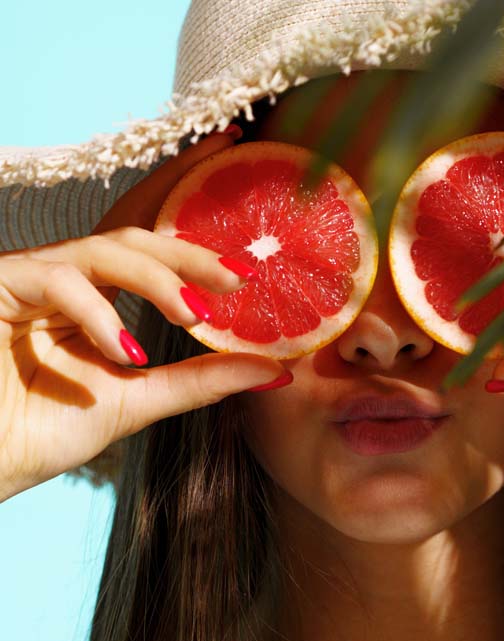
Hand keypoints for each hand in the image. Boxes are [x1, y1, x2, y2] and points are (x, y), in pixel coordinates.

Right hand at [0, 130, 285, 501]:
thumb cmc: (47, 427)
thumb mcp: (141, 397)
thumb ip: (203, 380)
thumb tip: (277, 370)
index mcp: (99, 294)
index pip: (149, 235)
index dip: (186, 190)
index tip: (234, 150)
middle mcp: (68, 275)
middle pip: (136, 236)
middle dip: (191, 251)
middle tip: (242, 273)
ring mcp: (31, 276)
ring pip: (104, 250)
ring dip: (157, 280)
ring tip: (197, 316)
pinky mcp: (0, 285)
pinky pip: (58, 281)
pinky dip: (97, 315)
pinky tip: (128, 354)